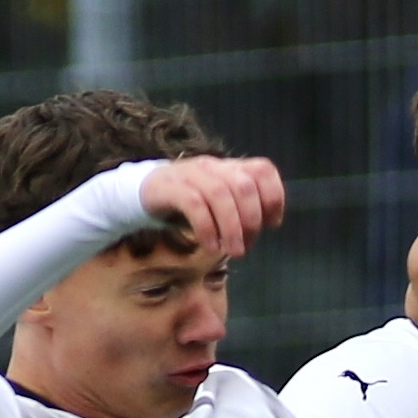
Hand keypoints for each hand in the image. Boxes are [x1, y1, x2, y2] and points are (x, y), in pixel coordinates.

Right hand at [139, 156, 285, 258]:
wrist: (144, 193)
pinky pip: (194, 205)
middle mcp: (213, 166)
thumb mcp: (221, 203)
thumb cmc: (190, 203)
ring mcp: (190, 174)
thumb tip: (268, 226)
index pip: (262, 170)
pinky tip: (210, 246)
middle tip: (246, 246)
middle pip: (244, 186)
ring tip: (232, 251)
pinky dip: (207, 228)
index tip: (271, 225)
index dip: (274, 197)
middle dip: (251, 221)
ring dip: (231, 228)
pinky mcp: (170, 187)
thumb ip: (244, 209)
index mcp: (230, 168)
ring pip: (220, 195)